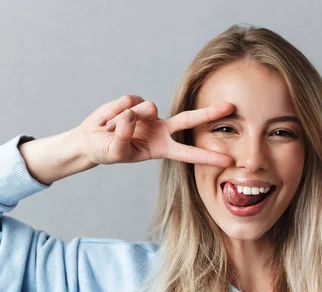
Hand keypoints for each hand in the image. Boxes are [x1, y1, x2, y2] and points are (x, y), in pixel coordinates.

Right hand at [75, 94, 234, 166]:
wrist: (90, 139)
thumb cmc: (106, 151)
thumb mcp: (114, 152)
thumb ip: (123, 138)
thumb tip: (130, 116)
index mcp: (161, 148)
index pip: (189, 153)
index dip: (208, 156)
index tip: (229, 161)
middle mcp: (160, 130)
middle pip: (188, 119)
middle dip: (209, 113)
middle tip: (231, 107)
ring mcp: (149, 115)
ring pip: (146, 108)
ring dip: (124, 118)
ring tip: (109, 129)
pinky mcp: (136, 102)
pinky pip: (128, 101)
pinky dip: (113, 111)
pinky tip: (106, 120)